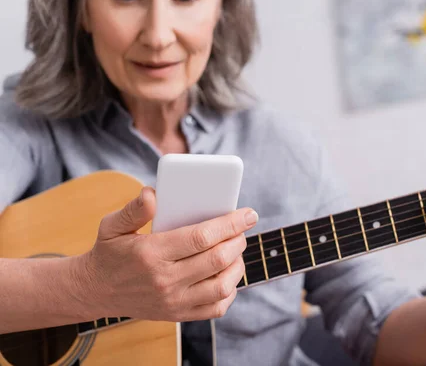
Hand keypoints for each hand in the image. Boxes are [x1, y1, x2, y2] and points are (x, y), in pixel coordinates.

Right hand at [77, 187, 256, 321]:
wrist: (94, 291)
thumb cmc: (109, 253)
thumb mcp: (112, 225)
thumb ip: (134, 208)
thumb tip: (154, 193)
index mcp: (151, 253)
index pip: (201, 237)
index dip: (230, 224)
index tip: (248, 214)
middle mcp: (164, 280)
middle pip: (217, 259)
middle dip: (238, 241)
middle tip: (242, 229)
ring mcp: (173, 301)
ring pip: (221, 285)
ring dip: (237, 265)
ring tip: (236, 250)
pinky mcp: (178, 315)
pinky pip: (216, 308)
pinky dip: (229, 291)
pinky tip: (228, 274)